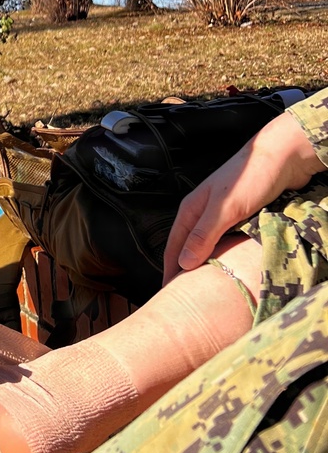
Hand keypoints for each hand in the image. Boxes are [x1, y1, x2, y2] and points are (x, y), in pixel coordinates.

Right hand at [163, 111, 323, 281]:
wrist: (283, 156)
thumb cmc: (252, 177)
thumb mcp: (225, 209)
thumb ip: (204, 235)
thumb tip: (183, 263)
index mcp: (192, 209)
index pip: (174, 246)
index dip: (170, 270)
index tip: (168, 294)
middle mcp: (203, 212)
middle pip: (188, 247)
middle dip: (184, 271)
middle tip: (185, 296)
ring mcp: (221, 215)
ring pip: (208, 246)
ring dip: (205, 265)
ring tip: (205, 288)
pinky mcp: (239, 217)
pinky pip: (226, 242)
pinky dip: (223, 257)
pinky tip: (229, 268)